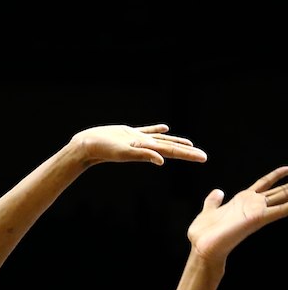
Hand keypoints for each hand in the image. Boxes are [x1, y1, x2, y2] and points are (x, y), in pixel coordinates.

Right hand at [71, 123, 207, 166]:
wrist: (86, 146)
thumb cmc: (103, 150)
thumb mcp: (124, 152)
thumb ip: (143, 155)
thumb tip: (161, 161)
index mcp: (146, 149)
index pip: (172, 151)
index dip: (189, 154)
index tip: (203, 158)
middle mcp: (145, 145)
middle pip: (170, 147)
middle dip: (187, 152)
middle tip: (202, 156)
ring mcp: (137, 139)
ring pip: (161, 140)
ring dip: (175, 142)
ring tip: (189, 144)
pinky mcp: (129, 133)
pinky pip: (148, 131)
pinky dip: (157, 130)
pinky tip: (165, 128)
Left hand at [187, 166, 287, 261]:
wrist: (201, 248)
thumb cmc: (204, 233)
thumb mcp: (208, 211)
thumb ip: (213, 201)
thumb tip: (218, 191)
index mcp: (242, 200)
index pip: (264, 183)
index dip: (276, 175)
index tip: (287, 168)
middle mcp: (253, 204)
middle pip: (279, 190)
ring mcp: (256, 211)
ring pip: (283, 198)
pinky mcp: (258, 219)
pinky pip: (280, 210)